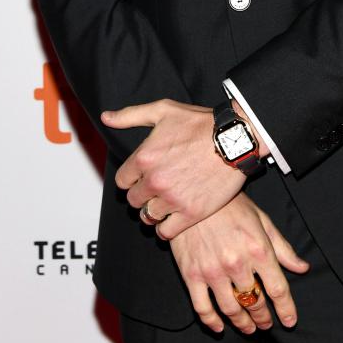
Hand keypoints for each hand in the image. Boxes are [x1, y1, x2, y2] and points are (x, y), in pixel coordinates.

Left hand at [101, 99, 244, 239]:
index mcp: (144, 158)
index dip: (132, 178)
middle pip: (133, 200)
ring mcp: (173, 199)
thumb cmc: (200, 123)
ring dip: (154, 211)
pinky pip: (166, 232)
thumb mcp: (164, 111)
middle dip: (142, 194)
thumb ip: (131, 115)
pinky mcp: (191, 213)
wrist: (235, 139)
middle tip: (157, 187)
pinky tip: (173, 217)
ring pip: (147, 217)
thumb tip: (107, 117)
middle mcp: (155, 181)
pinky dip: (166, 227)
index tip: (143, 176)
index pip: (122, 181)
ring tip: (166, 202)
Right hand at [170, 194, 309, 334]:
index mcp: (258, 249)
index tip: (290, 321)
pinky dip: (212, 322)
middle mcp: (237, 264)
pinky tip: (219, 326)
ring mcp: (213, 271)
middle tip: (266, 323)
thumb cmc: (230, 205)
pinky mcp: (192, 275)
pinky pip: (202, 308)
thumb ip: (282, 248)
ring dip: (242, 323)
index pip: (278, 290)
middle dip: (264, 317)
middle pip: (255, 302)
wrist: (193, 193)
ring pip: (231, 310)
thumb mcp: (262, 221)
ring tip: (249, 327)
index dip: (286, 309)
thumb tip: (302, 268)